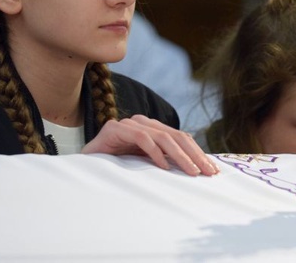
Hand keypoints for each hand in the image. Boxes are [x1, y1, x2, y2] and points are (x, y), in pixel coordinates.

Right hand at [81, 114, 218, 176]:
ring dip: (180, 156)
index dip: (199, 153)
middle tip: (208, 172)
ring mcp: (129, 124)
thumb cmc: (115, 167)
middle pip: (177, 137)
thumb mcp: (145, 164)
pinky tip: (163, 166)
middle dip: (195, 155)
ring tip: (191, 171)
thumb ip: (165, 160)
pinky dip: (154, 152)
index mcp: (153, 129)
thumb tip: (196, 169)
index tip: (213, 170)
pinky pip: (141, 138)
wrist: (82, 166)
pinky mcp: (114, 129)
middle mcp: (143, 123)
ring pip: (163, 137)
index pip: (182, 138)